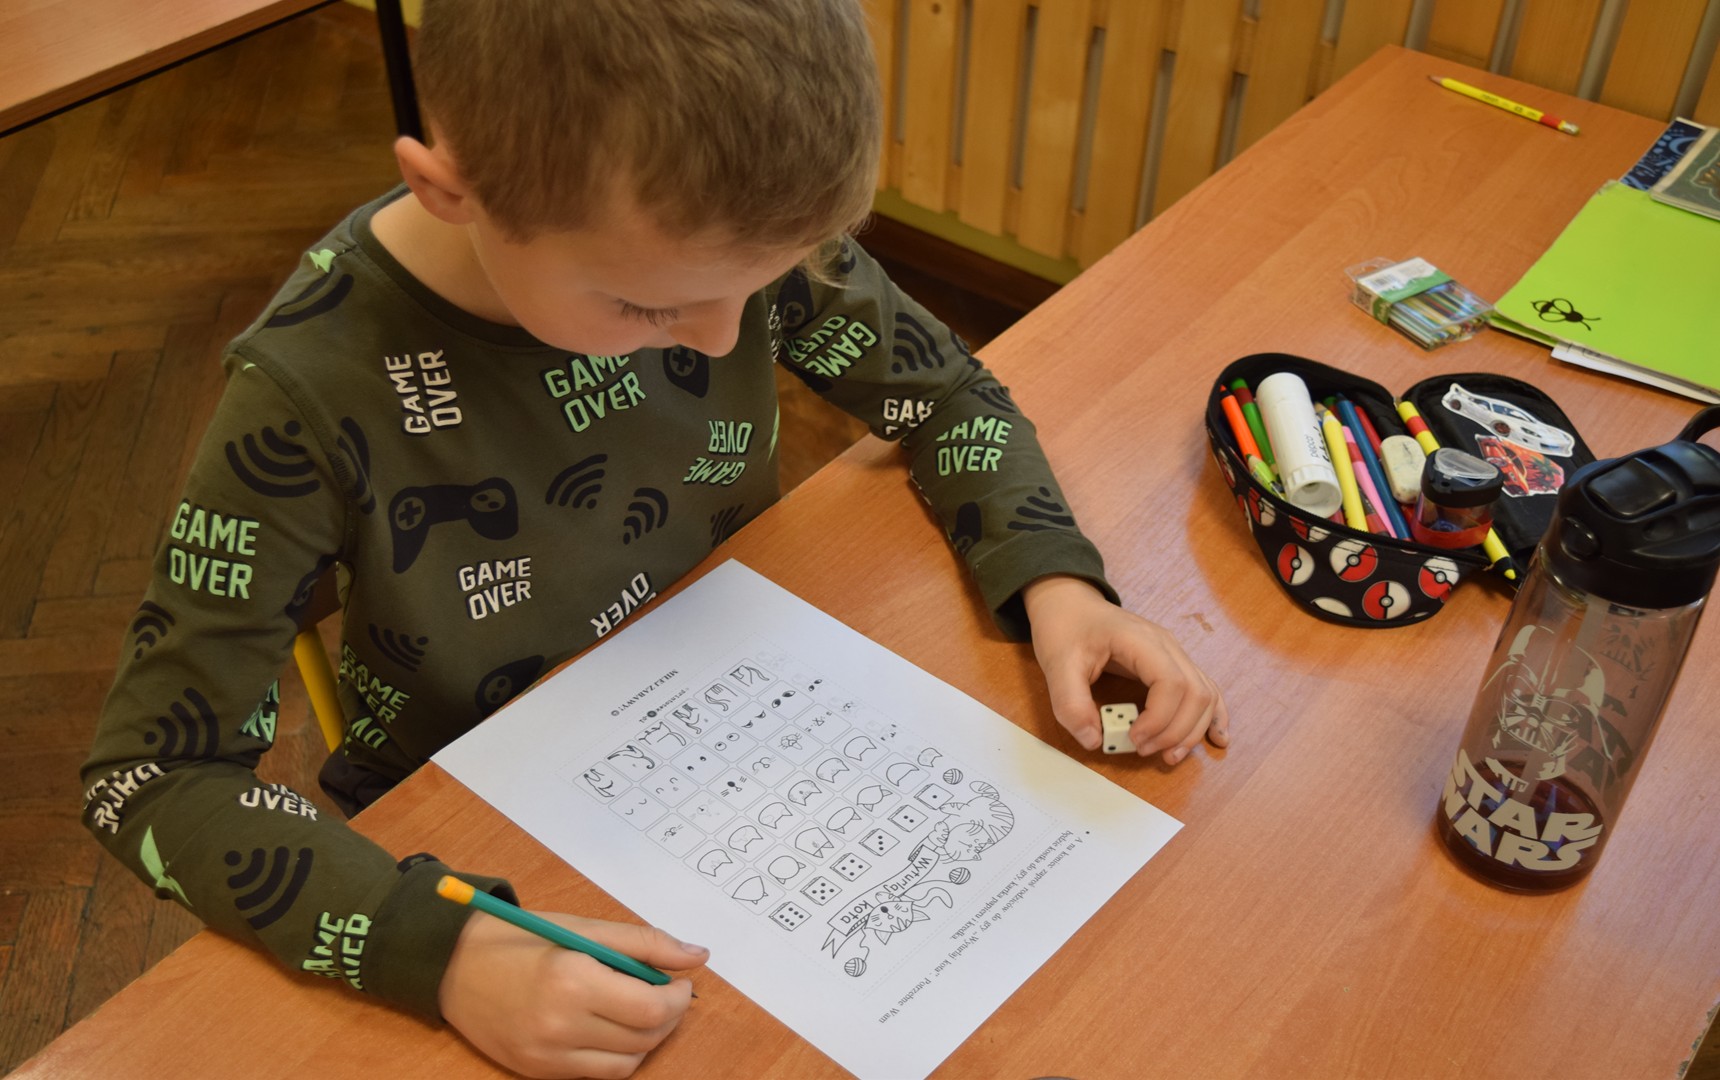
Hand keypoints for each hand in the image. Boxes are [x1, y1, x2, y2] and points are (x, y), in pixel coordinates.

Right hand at [439, 909, 706, 1078]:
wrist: (452, 966)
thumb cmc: (521, 938)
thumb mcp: (583, 928)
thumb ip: (645, 943)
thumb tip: (698, 955)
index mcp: (573, 980)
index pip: (651, 1009)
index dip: (678, 998)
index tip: (681, 982)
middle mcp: (560, 1025)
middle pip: (643, 1040)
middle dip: (668, 1017)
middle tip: (666, 993)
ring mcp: (545, 1056)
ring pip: (625, 1064)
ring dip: (645, 1040)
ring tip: (638, 1010)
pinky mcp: (536, 1071)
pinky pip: (595, 1075)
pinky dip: (615, 1055)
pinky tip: (610, 1028)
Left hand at [1022, 574, 1229, 764]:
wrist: (1069, 602)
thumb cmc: (1064, 629)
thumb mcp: (1056, 664)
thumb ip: (1070, 704)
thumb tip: (1094, 741)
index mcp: (1140, 640)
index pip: (1172, 683)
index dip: (1159, 719)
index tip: (1133, 739)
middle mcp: (1167, 645)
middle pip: (1196, 693)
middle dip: (1176, 731)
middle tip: (1144, 751)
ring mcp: (1174, 653)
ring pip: (1205, 695)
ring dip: (1193, 730)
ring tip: (1168, 756)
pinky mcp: (1173, 663)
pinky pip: (1204, 689)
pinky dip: (1212, 716)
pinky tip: (1217, 739)